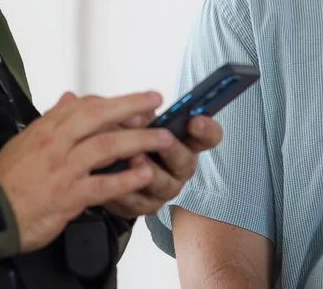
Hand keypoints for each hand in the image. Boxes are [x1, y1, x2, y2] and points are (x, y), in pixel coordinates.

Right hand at [0, 91, 176, 252]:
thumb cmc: (7, 180)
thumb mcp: (25, 140)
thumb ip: (51, 119)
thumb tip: (69, 98)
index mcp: (46, 129)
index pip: (83, 106)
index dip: (112, 102)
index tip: (134, 102)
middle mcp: (56, 144)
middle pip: (98, 117)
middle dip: (131, 107)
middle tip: (155, 102)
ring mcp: (63, 169)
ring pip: (106, 146)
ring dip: (138, 140)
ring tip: (162, 138)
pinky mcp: (69, 196)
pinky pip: (102, 185)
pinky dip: (125, 179)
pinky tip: (144, 175)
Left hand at [100, 115, 223, 219]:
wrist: (113, 171)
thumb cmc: (132, 140)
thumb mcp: (139, 122)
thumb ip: (142, 116)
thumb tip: (138, 116)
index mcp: (186, 142)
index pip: (209, 136)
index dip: (206, 129)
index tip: (195, 121)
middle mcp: (181, 168)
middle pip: (185, 161)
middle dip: (173, 150)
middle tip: (163, 139)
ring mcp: (165, 189)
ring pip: (163, 184)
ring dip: (149, 172)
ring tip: (135, 158)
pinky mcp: (146, 206)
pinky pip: (138, 202)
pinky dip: (126, 191)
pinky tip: (116, 181)